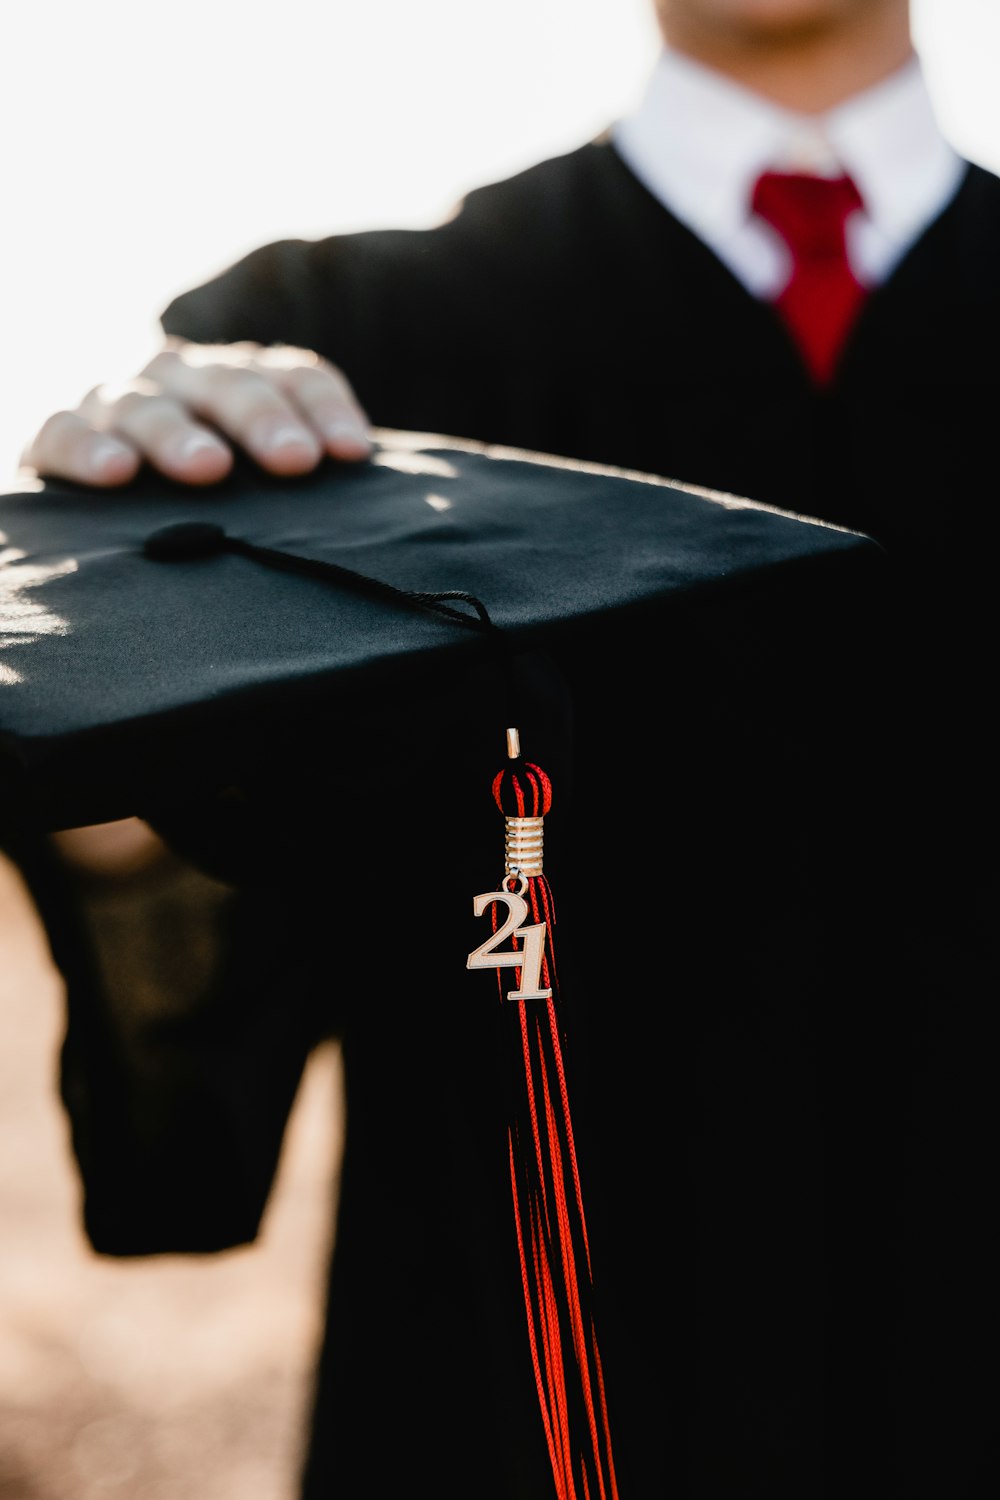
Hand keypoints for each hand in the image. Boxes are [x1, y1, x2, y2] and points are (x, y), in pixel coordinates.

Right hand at [19, 337, 372, 487]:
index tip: (352, 453)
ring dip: (179, 434)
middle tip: (294, 459)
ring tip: (209, 467)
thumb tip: (365, 500)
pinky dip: (87, 448)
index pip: (292, 373)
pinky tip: (116, 473)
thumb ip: (301, 481)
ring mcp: (118, 404)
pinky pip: (63, 432)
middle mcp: (180, 378)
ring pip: (148, 404)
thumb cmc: (211, 495)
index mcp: (240, 379)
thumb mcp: (260, 479)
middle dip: (262, 418)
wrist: (104, 489)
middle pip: (227, 382)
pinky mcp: (58, 436)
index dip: (324, 406)